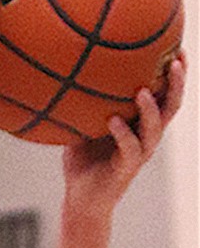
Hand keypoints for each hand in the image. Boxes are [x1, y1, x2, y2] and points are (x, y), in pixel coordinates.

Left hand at [62, 55, 185, 212]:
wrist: (80, 199)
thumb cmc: (83, 160)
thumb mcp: (82, 125)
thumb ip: (84, 103)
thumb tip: (69, 70)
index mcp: (142, 123)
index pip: (165, 94)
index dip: (175, 73)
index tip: (177, 47)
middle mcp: (146, 136)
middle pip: (170, 106)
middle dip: (176, 84)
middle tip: (174, 62)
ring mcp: (139, 153)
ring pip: (155, 128)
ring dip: (150, 109)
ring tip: (142, 91)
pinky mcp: (126, 169)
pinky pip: (129, 149)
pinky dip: (122, 134)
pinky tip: (113, 120)